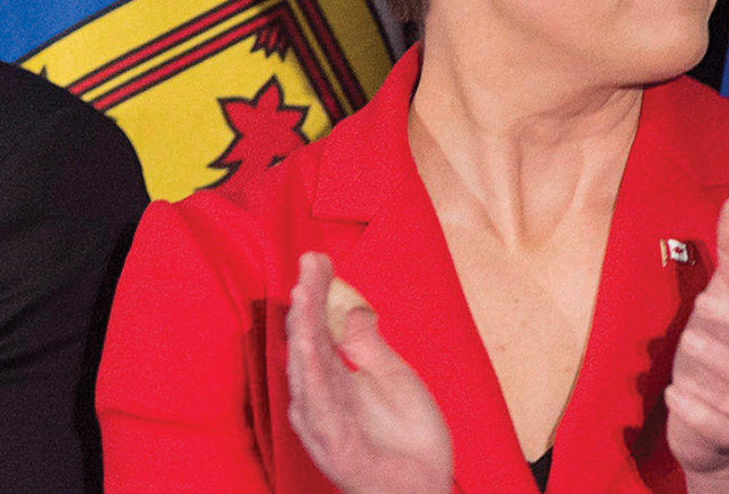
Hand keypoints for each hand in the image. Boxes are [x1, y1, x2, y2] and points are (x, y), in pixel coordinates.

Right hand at [286, 252, 453, 493]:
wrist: (426, 488)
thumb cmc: (409, 439)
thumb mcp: (393, 375)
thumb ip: (368, 343)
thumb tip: (355, 308)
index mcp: (334, 379)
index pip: (319, 327)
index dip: (317, 292)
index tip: (316, 258)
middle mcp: (321, 397)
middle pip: (308, 341)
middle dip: (307, 301)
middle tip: (308, 264)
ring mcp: (323, 421)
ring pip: (306, 368)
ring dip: (302, 331)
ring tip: (302, 294)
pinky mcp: (332, 444)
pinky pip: (317, 405)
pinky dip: (311, 375)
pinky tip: (308, 347)